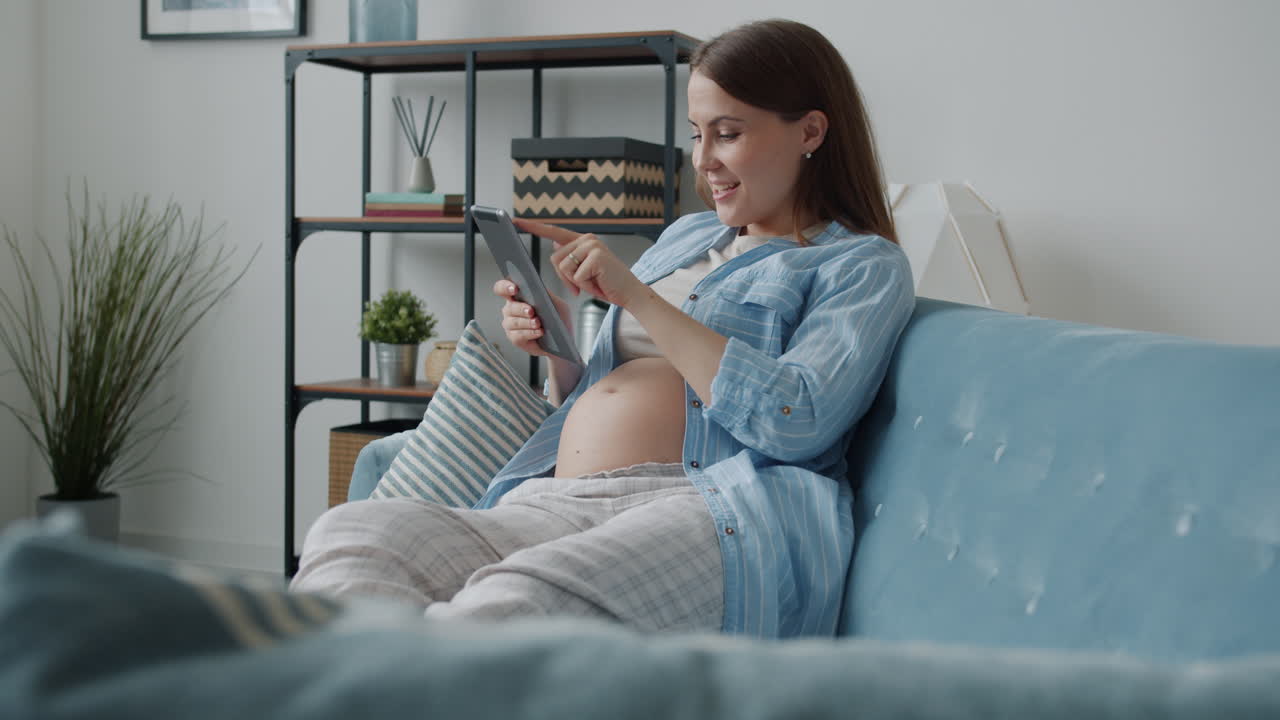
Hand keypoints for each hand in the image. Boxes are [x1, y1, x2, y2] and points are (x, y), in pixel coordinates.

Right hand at [493, 278, 571, 357]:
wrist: (563, 338)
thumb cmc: (558, 318)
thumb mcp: (555, 303)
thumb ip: (545, 294)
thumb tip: (537, 287)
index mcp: (517, 296)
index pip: (502, 288)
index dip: (505, 287)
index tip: (515, 289)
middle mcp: (510, 310)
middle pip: (509, 307)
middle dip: (521, 309)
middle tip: (531, 311)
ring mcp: (510, 325)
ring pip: (514, 322)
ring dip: (527, 322)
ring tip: (538, 323)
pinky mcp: (515, 339)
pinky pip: (518, 336)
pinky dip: (530, 333)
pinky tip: (539, 332)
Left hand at [512, 217, 645, 307]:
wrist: (629, 293)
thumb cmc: (606, 284)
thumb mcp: (584, 271)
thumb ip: (570, 259)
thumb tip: (554, 249)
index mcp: (583, 240)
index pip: (553, 232)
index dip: (533, 227)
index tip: (515, 221)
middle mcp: (587, 238)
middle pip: (555, 259)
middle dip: (565, 278)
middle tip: (583, 285)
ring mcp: (592, 246)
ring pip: (563, 268)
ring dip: (576, 283)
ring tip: (593, 283)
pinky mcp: (596, 256)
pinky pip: (576, 276)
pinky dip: (585, 286)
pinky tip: (599, 284)